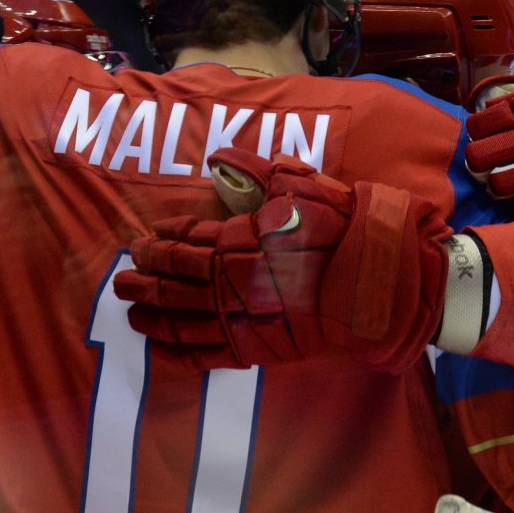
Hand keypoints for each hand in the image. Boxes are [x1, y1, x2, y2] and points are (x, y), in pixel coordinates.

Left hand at [114, 148, 451, 372]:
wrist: (390, 284)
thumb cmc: (352, 229)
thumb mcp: (307, 186)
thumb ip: (259, 172)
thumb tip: (219, 157)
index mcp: (245, 240)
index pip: (190, 240)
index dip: (164, 239)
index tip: (146, 238)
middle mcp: (237, 282)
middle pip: (178, 280)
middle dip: (147, 277)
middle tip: (123, 277)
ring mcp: (248, 319)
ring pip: (185, 318)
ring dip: (153, 314)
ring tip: (130, 311)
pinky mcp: (263, 350)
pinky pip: (210, 354)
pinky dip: (180, 352)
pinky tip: (158, 350)